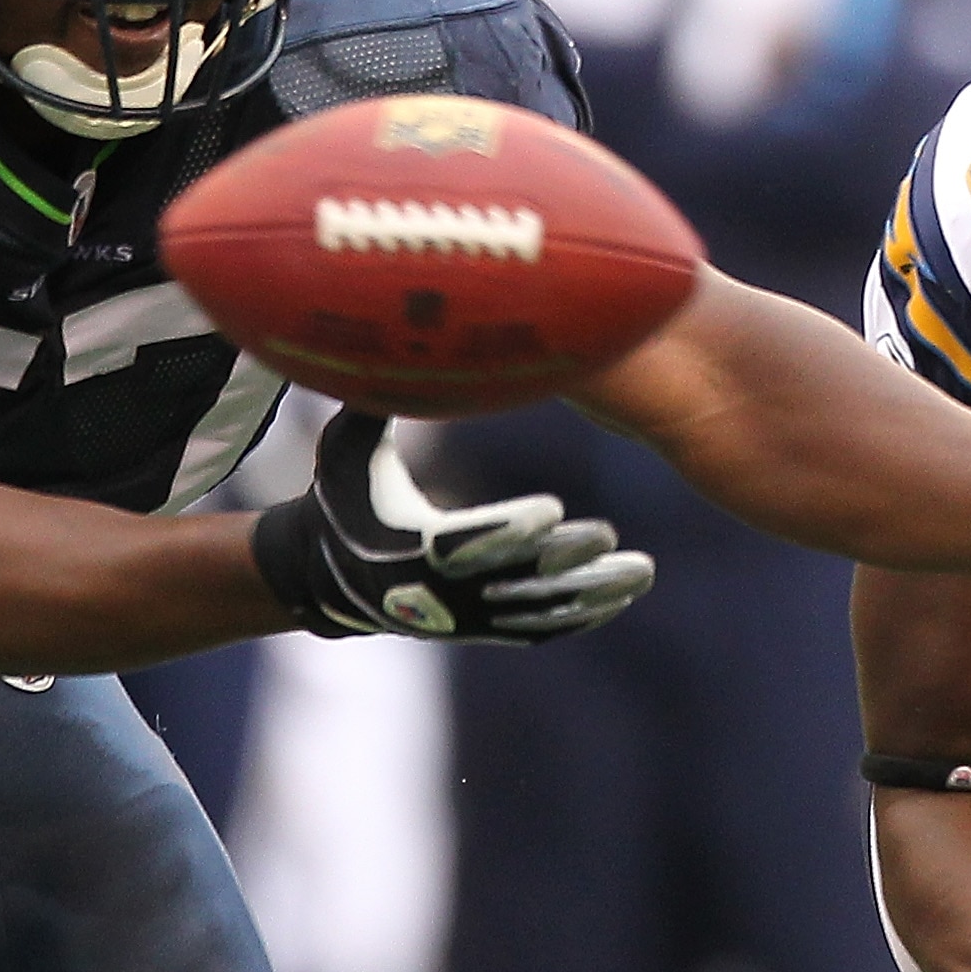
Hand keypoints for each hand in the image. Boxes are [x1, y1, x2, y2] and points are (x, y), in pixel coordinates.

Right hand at [250, 409, 653, 641]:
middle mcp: (443, 589)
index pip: (468, 542)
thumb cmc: (343, 499)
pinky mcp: (482, 628)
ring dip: (592, 594)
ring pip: (538, 611)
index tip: (553, 510)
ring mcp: (466, 615)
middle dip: (565, 561)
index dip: (510, 529)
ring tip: (643, 572)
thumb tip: (392, 343)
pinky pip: (538, 629)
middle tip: (610, 537)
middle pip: (515, 581)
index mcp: (412, 544)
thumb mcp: (345, 452)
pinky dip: (580, 618)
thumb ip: (373, 406)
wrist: (327, 574)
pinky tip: (621, 597)